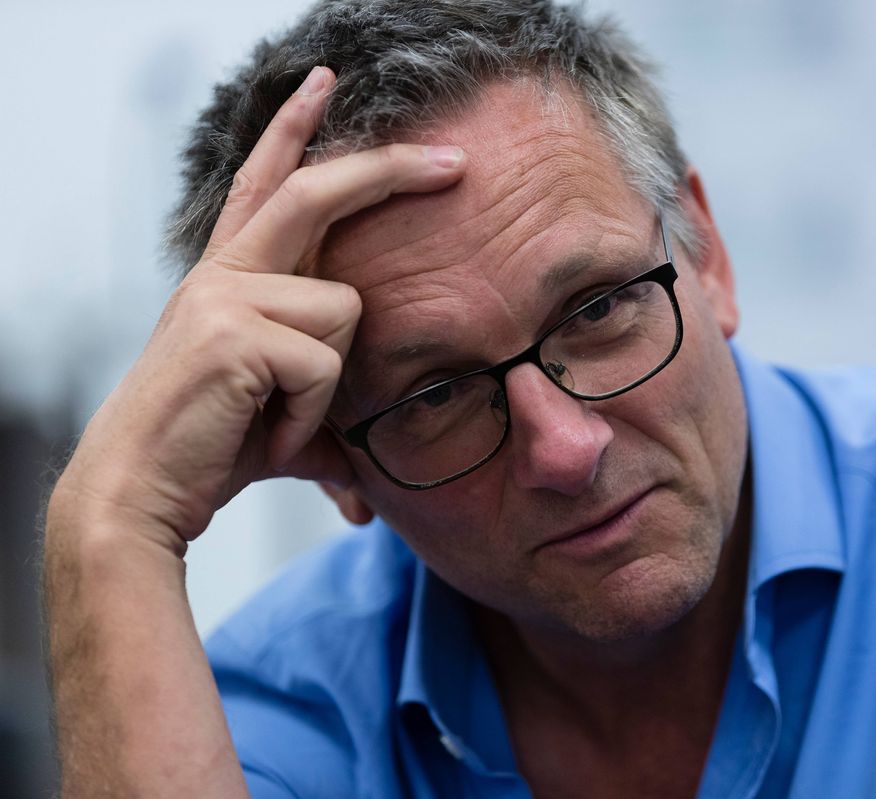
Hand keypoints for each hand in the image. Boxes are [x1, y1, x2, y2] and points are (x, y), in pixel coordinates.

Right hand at [52, 66, 465, 551]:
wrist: (138, 493)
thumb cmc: (208, 453)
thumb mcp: (280, 421)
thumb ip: (325, 427)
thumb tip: (367, 500)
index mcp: (230, 277)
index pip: (263, 183)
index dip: (292, 130)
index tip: (324, 83)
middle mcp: (224, 273)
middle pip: (316, 193)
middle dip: (390, 170)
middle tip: (458, 164)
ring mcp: (225, 297)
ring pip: (345, 310)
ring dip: (329, 384)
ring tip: (276, 418)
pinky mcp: (234, 334)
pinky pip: (325, 365)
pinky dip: (311, 415)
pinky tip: (266, 431)